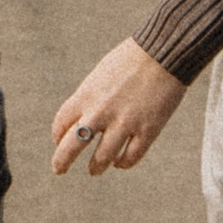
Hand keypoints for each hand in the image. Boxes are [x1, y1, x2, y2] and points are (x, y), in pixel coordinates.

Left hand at [50, 37, 185, 175]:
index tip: (59, 141)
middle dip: (61, 162)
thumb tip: (82, 120)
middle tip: (58, 169)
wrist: (164, 52)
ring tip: (94, 169)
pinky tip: (120, 162)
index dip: (58, 135)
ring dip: (95, 167)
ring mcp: (124, 123)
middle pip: (72, 146)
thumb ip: (90, 98)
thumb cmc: (131, 59)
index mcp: (87, 94)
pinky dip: (122, 163)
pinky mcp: (147, 131)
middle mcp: (101, 111)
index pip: (61, 123)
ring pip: (102, 159)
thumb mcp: (101, 75)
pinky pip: (130, 158)